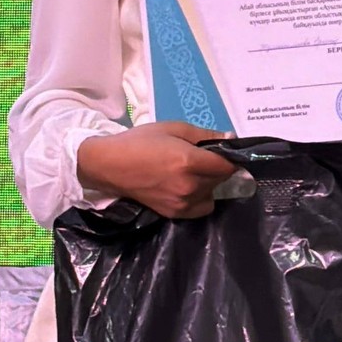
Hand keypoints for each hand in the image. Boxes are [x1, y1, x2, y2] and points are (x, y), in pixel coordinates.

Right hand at [76, 122, 235, 219]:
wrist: (110, 165)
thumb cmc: (141, 141)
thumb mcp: (174, 128)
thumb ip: (205, 134)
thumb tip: (230, 138)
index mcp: (189, 162)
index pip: (227, 166)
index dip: (230, 158)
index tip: (226, 152)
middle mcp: (189, 186)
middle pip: (220, 180)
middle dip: (218, 168)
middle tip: (203, 158)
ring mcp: (182, 203)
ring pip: (212, 194)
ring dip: (209, 183)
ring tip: (193, 172)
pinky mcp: (174, 214)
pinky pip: (201, 208)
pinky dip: (201, 198)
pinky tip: (189, 187)